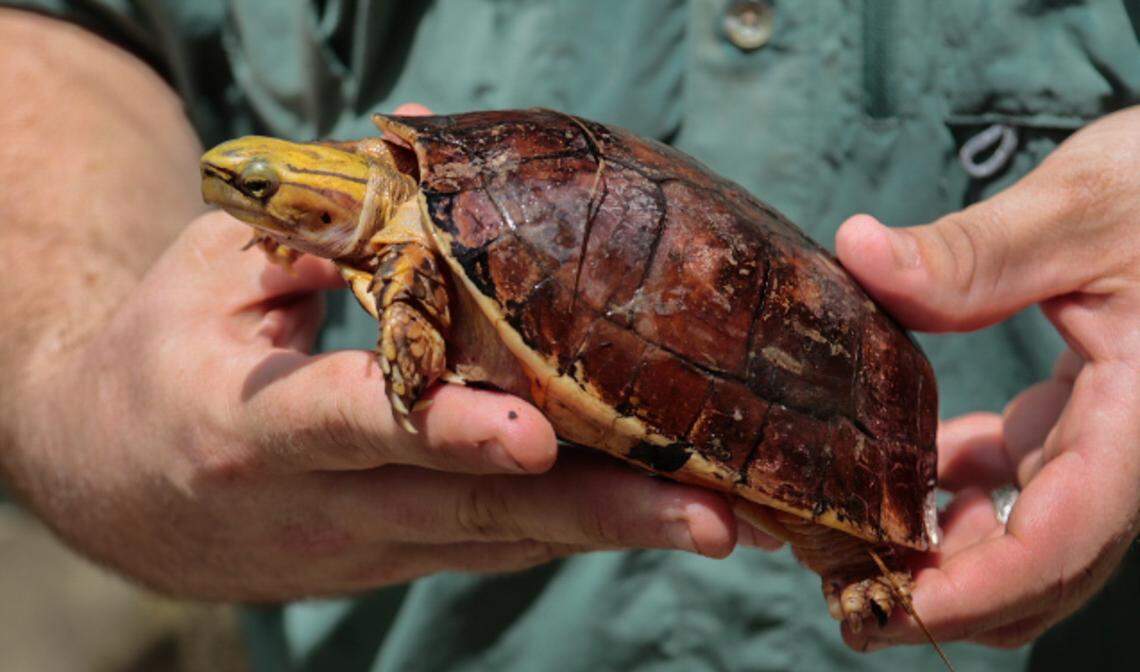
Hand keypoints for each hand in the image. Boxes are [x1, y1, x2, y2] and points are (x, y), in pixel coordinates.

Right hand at [9, 212, 751, 600]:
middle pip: (473, 510)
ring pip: (506, 537)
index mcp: (254, 427)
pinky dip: (581, 520)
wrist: (115, 484)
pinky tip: (665, 502)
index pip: (361, 425)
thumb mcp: (218, 270)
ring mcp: (372, 546)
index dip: (446, 428)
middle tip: (711, 517)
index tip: (534, 434)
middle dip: (597, 513)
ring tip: (728, 512)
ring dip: (617, 527)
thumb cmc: (166, 355)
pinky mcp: (403, 557)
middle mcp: (325, 506)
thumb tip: (425, 136)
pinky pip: (501, 540)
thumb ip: (323, 216)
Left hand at [835, 107, 1139, 647]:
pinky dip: (963, 494)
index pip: (1058, 545)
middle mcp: (1129, 452)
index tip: (884, 607)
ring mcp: (1109, 441)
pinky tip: (908, 466)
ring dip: (951, 556)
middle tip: (844, 590)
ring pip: (1031, 539)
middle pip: (1041, 570)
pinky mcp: (1087, 418)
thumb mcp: (1079, 209)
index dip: (971, 593)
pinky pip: (1022, 486)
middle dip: (947, 597)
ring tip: (858, 537)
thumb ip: (974, 252)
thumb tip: (857, 252)